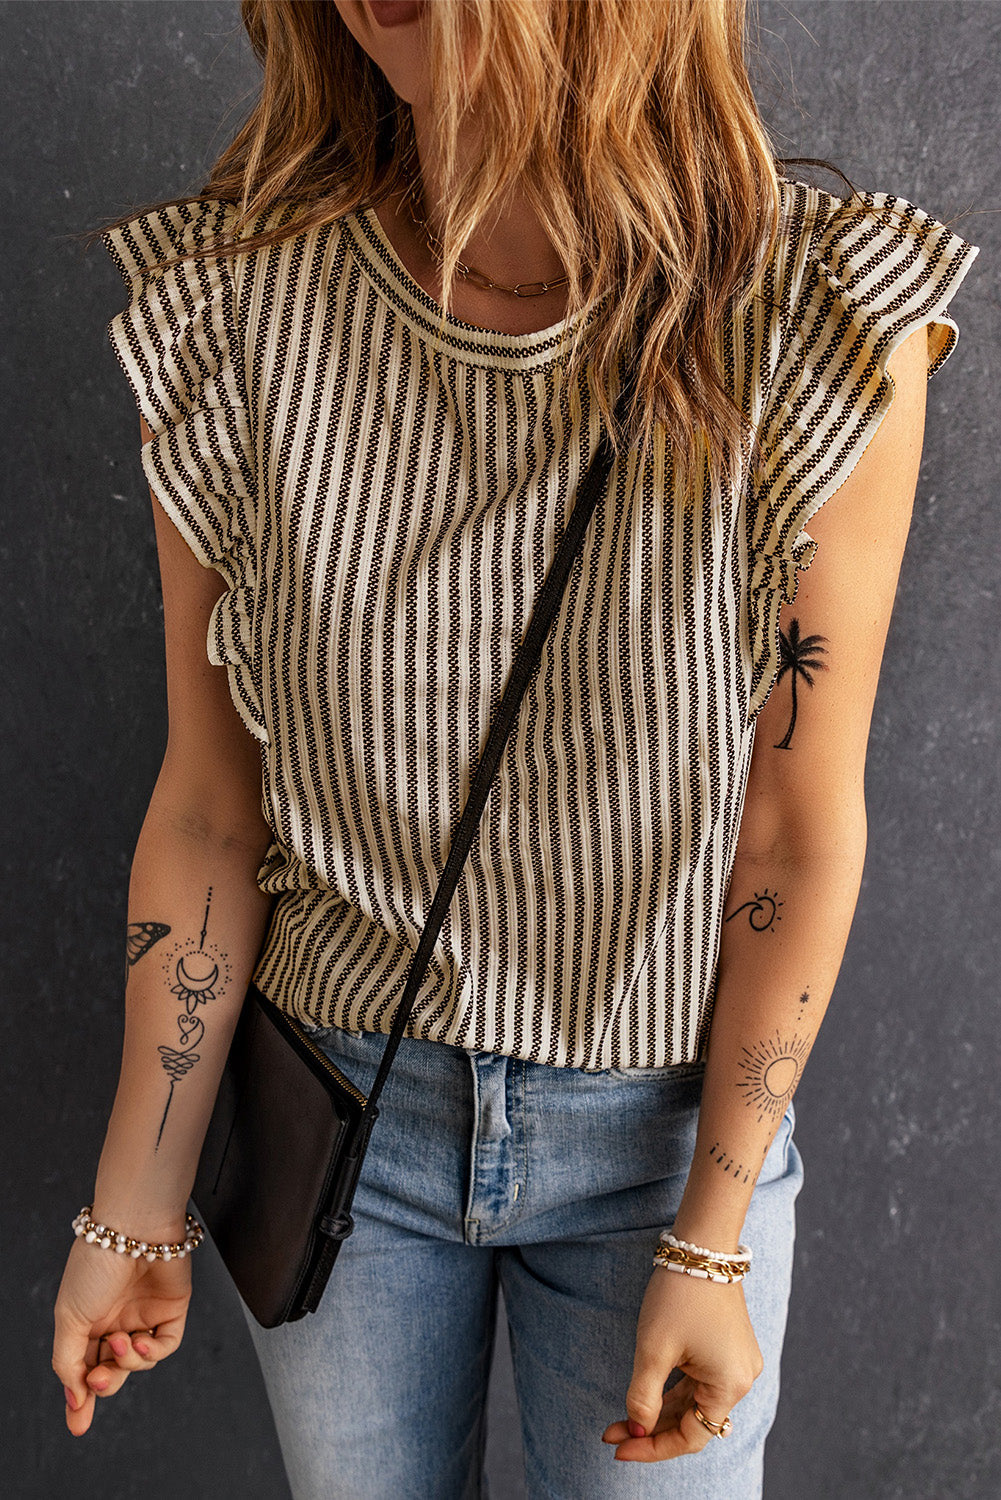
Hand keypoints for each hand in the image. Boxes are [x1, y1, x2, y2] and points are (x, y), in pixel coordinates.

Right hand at [52, 1232, 192, 1435]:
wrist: (134, 1229)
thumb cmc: (96, 1264)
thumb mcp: (69, 1318)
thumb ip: (69, 1362)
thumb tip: (74, 1400)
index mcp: (87, 1320)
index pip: (84, 1366)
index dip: (81, 1395)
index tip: (78, 1423)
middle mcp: (116, 1319)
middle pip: (113, 1369)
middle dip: (105, 1383)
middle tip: (98, 1382)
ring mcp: (144, 1314)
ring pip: (139, 1361)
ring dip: (128, 1362)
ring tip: (120, 1343)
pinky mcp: (171, 1310)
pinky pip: (164, 1345)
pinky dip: (152, 1352)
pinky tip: (140, 1342)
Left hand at [602, 1266, 763, 1462]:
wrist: (701, 1245)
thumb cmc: (679, 1294)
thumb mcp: (653, 1348)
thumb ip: (643, 1396)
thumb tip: (638, 1429)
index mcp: (729, 1385)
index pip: (691, 1437)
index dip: (653, 1448)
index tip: (618, 1447)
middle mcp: (740, 1379)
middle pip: (693, 1421)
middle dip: (650, 1429)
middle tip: (611, 1433)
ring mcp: (735, 1363)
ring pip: (693, 1402)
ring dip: (658, 1412)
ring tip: (621, 1420)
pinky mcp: (727, 1348)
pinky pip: (698, 1382)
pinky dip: (672, 1391)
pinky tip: (645, 1397)